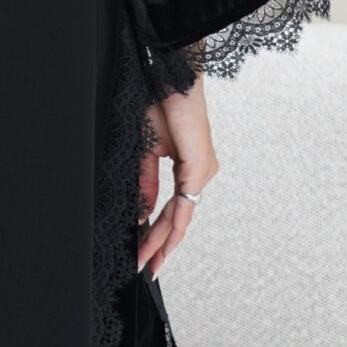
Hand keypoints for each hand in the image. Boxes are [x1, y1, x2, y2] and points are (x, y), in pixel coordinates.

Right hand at [135, 78, 217, 281]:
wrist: (171, 78)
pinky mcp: (200, 167)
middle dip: (159, 245)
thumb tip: (143, 213)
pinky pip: (184, 203)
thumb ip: (145, 184)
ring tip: (148, 260)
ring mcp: (203, 172)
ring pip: (181, 215)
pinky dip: (172, 223)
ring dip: (162, 239)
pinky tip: (160, 240)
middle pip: (177, 218)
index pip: (172, 210)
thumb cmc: (160, 105)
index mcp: (188, 170)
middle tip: (146, 267)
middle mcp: (199, 174)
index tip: (144, 253)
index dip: (158, 234)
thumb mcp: (146, 152)